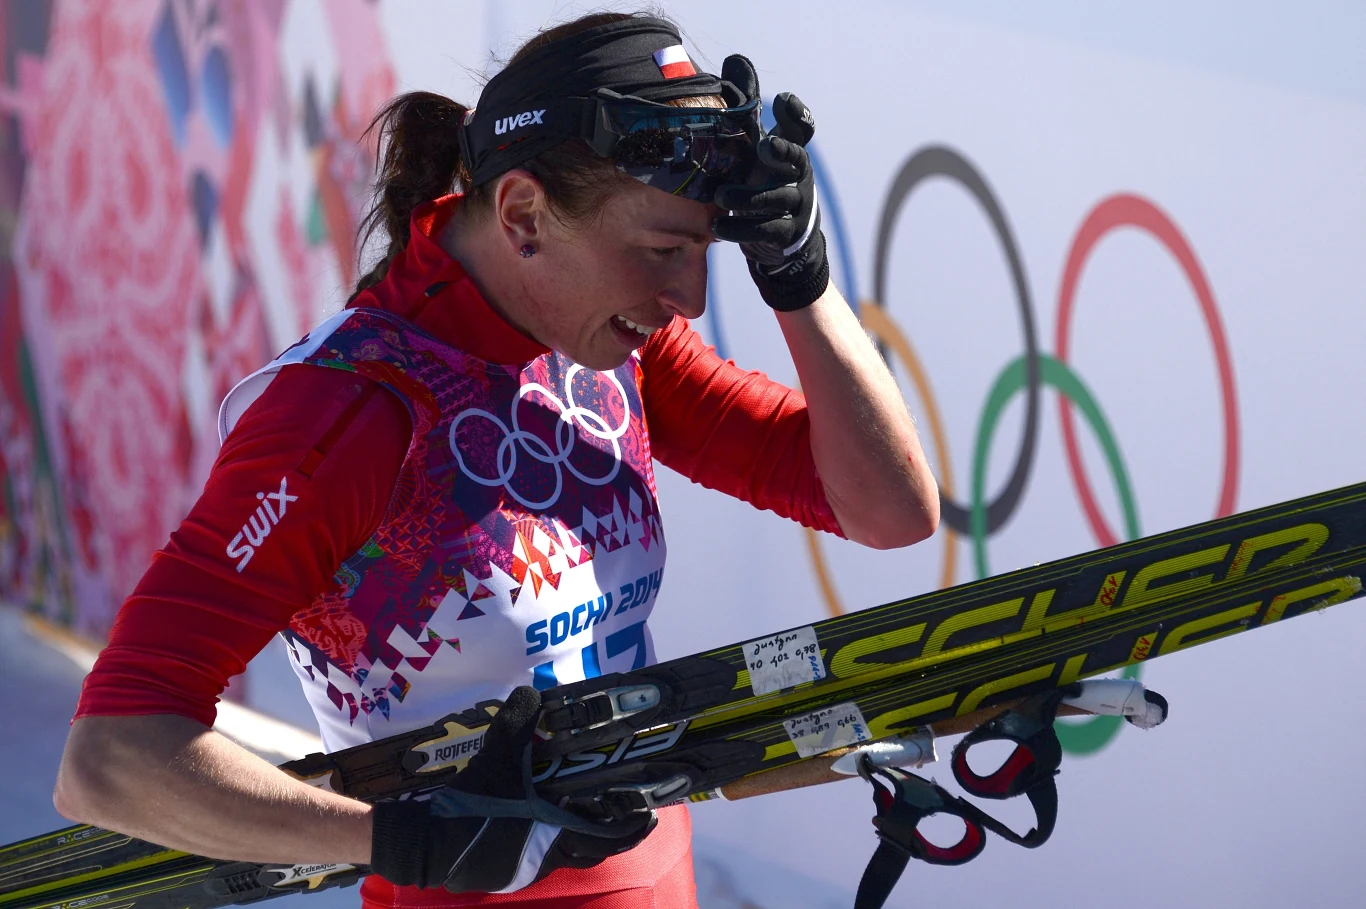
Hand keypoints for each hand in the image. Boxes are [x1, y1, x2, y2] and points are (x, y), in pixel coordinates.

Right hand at [369, 686, 654, 891]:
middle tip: (614, 807)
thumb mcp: (496, 754)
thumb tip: (531, 692)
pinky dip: (544, 840)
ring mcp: (524, 870)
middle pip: (591, 850)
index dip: (632, 827)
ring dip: (573, 834)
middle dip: (605, 829)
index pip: (610, 838)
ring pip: (564, 854)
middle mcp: (546, 858)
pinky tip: (533, 818)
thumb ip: (518, 721)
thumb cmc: (471, 802)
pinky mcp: (505, 874)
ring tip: (574, 807)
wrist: (425, 843)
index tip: (648, 814)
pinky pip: (536, 858)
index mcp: (555, 833)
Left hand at [712, 63, 828, 311]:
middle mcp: (798, 176)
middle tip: (764, 146)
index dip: (797, 116)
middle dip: (782, 152)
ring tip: (722, 196)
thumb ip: (748, 111)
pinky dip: (740, 228)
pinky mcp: (785, 234)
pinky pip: (764, 230)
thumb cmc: (765, 180)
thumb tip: (736, 59)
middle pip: (795, 161)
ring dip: (748, 197)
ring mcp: (794, 205)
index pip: (802, 129)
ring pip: (775, 199)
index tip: (783, 101)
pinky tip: (717, 226)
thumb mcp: (756, 146)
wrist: (785, 239)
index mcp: (790, 151)